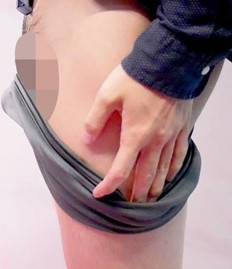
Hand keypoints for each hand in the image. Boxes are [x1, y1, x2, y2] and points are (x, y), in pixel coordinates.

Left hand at [84, 64, 192, 200]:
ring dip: (156, 185)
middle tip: (132, 205)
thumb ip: (94, 120)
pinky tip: (170, 175)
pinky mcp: (183, 126)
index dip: (108, 185)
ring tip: (150, 197)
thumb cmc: (134, 78)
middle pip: (146, 174)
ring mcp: (172, 134)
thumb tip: (86, 140)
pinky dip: (174, 168)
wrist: (168, 63)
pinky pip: (179, 154)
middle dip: (137, 192)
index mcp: (135, 135)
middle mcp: (156, 140)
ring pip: (164, 168)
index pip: (120, 169)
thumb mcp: (106, 96)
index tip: (98, 194)